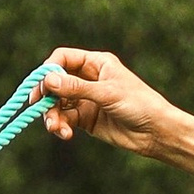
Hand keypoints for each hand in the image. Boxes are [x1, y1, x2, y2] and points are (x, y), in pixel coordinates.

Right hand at [37, 45, 175, 156]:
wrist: (156, 132)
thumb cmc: (139, 104)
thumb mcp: (107, 94)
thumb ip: (77, 88)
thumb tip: (48, 80)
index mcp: (96, 63)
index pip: (63, 59)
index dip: (48, 70)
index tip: (41, 86)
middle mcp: (88, 78)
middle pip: (55, 83)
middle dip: (46, 96)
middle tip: (37, 107)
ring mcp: (86, 99)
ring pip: (57, 104)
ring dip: (52, 115)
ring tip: (56, 128)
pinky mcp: (86, 119)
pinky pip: (65, 119)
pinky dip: (61, 126)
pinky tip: (65, 134)